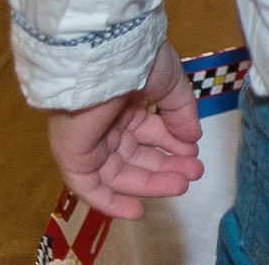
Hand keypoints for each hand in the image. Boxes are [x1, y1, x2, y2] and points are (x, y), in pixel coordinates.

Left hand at [47, 39, 203, 220]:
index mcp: (124, 104)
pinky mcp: (73, 157)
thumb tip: (194, 139)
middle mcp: (105, 125)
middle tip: (194, 174)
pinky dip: (111, 203)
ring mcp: (88, 142)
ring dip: (151, 182)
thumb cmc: (138, 63)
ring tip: (182, 185)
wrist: (106, 57)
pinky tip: (138, 211)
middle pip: (137, 156)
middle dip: (167, 166)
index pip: (149, 133)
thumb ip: (181, 112)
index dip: (173, 145)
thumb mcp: (170, 83)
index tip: (195, 153)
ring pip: (120, 172)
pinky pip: (91, 187)